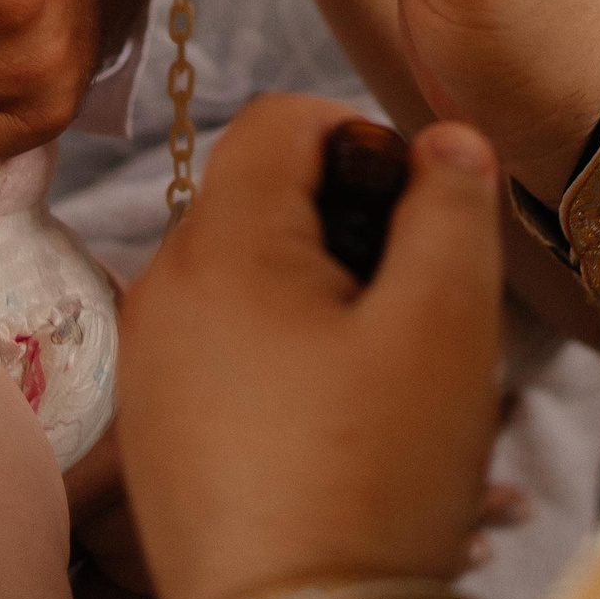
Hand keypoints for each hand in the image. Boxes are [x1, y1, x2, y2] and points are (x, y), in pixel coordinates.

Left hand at [120, 98, 504, 598]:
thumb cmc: (374, 479)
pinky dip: (285, 348)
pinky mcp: (153, 422)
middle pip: (262, 194)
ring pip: (247, 272)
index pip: (280, 118)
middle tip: (414, 298)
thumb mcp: (443, 326)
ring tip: (386, 369)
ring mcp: (149, 360)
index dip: (362, 137)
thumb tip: (446, 139)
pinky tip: (340, 416)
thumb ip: (450, 207)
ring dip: (322, 290)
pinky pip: (224, 341)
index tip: (417, 208)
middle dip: (348, 222)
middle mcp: (162, 288)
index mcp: (220, 246)